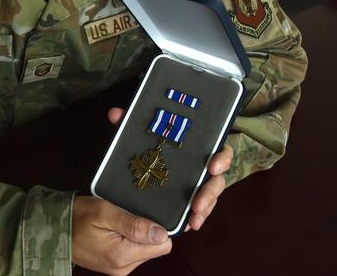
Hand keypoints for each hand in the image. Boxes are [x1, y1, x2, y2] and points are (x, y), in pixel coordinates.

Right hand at [72, 195, 171, 274]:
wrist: (52, 229)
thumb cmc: (76, 217)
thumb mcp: (104, 212)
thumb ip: (134, 225)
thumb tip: (162, 234)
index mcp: (123, 256)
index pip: (163, 245)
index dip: (158, 227)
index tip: (146, 214)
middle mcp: (124, 268)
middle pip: (155, 247)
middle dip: (146, 230)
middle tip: (126, 215)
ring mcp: (119, 269)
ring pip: (145, 249)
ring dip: (136, 234)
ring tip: (118, 221)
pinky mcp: (115, 266)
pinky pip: (133, 251)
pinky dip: (128, 238)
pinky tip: (114, 229)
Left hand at [107, 107, 232, 232]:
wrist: (145, 166)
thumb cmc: (151, 145)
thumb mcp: (141, 134)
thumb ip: (131, 123)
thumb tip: (115, 113)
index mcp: (197, 147)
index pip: (219, 149)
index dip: (222, 157)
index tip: (212, 166)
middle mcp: (202, 167)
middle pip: (218, 178)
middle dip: (211, 191)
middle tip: (198, 202)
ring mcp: (199, 185)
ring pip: (211, 196)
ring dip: (205, 206)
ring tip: (193, 216)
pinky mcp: (193, 200)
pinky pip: (201, 209)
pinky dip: (197, 217)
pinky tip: (190, 224)